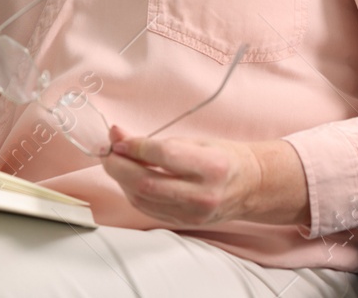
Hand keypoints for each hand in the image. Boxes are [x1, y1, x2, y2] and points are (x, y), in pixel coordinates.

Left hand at [101, 125, 309, 228]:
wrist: (251, 186)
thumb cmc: (224, 157)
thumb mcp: (195, 141)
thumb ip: (156, 141)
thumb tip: (118, 135)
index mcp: (211, 166)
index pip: (163, 156)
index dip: (134, 146)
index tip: (118, 137)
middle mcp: (202, 194)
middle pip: (146, 182)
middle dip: (118, 166)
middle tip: (107, 151)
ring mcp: (192, 213)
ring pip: (142, 198)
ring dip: (120, 179)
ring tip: (114, 162)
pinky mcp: (184, 223)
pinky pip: (147, 208)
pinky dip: (131, 192)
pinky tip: (128, 178)